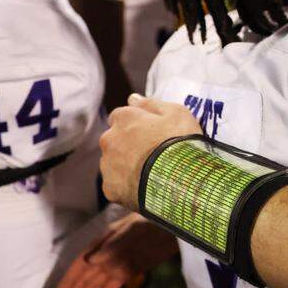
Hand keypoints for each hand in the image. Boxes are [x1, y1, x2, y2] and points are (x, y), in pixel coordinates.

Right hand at [51, 213, 180, 287]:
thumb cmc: (151, 222)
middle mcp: (105, 255)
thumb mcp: (132, 230)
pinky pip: (111, 287)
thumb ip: (112, 245)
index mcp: (102, 242)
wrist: (174, 225)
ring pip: (95, 286)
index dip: (68, 282)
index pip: (80, 265)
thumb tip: (91, 260)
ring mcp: (117, 264)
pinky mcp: (128, 271)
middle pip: (84, 279)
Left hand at [100, 94, 202, 210]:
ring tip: (149, 172)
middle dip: (126, 143)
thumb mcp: (176, 113)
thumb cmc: (179, 141)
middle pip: (114, 139)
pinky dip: (126, 185)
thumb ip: (151, 103)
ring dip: (125, 164)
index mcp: (124, 118)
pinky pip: (116, 185)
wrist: (179, 180)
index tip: (149, 132)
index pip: (120, 116)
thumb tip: (132, 98)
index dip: (135, 123)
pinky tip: (144, 187)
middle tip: (151, 153)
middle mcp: (109, 139)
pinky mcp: (110, 189)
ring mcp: (108, 165)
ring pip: (113, 162)